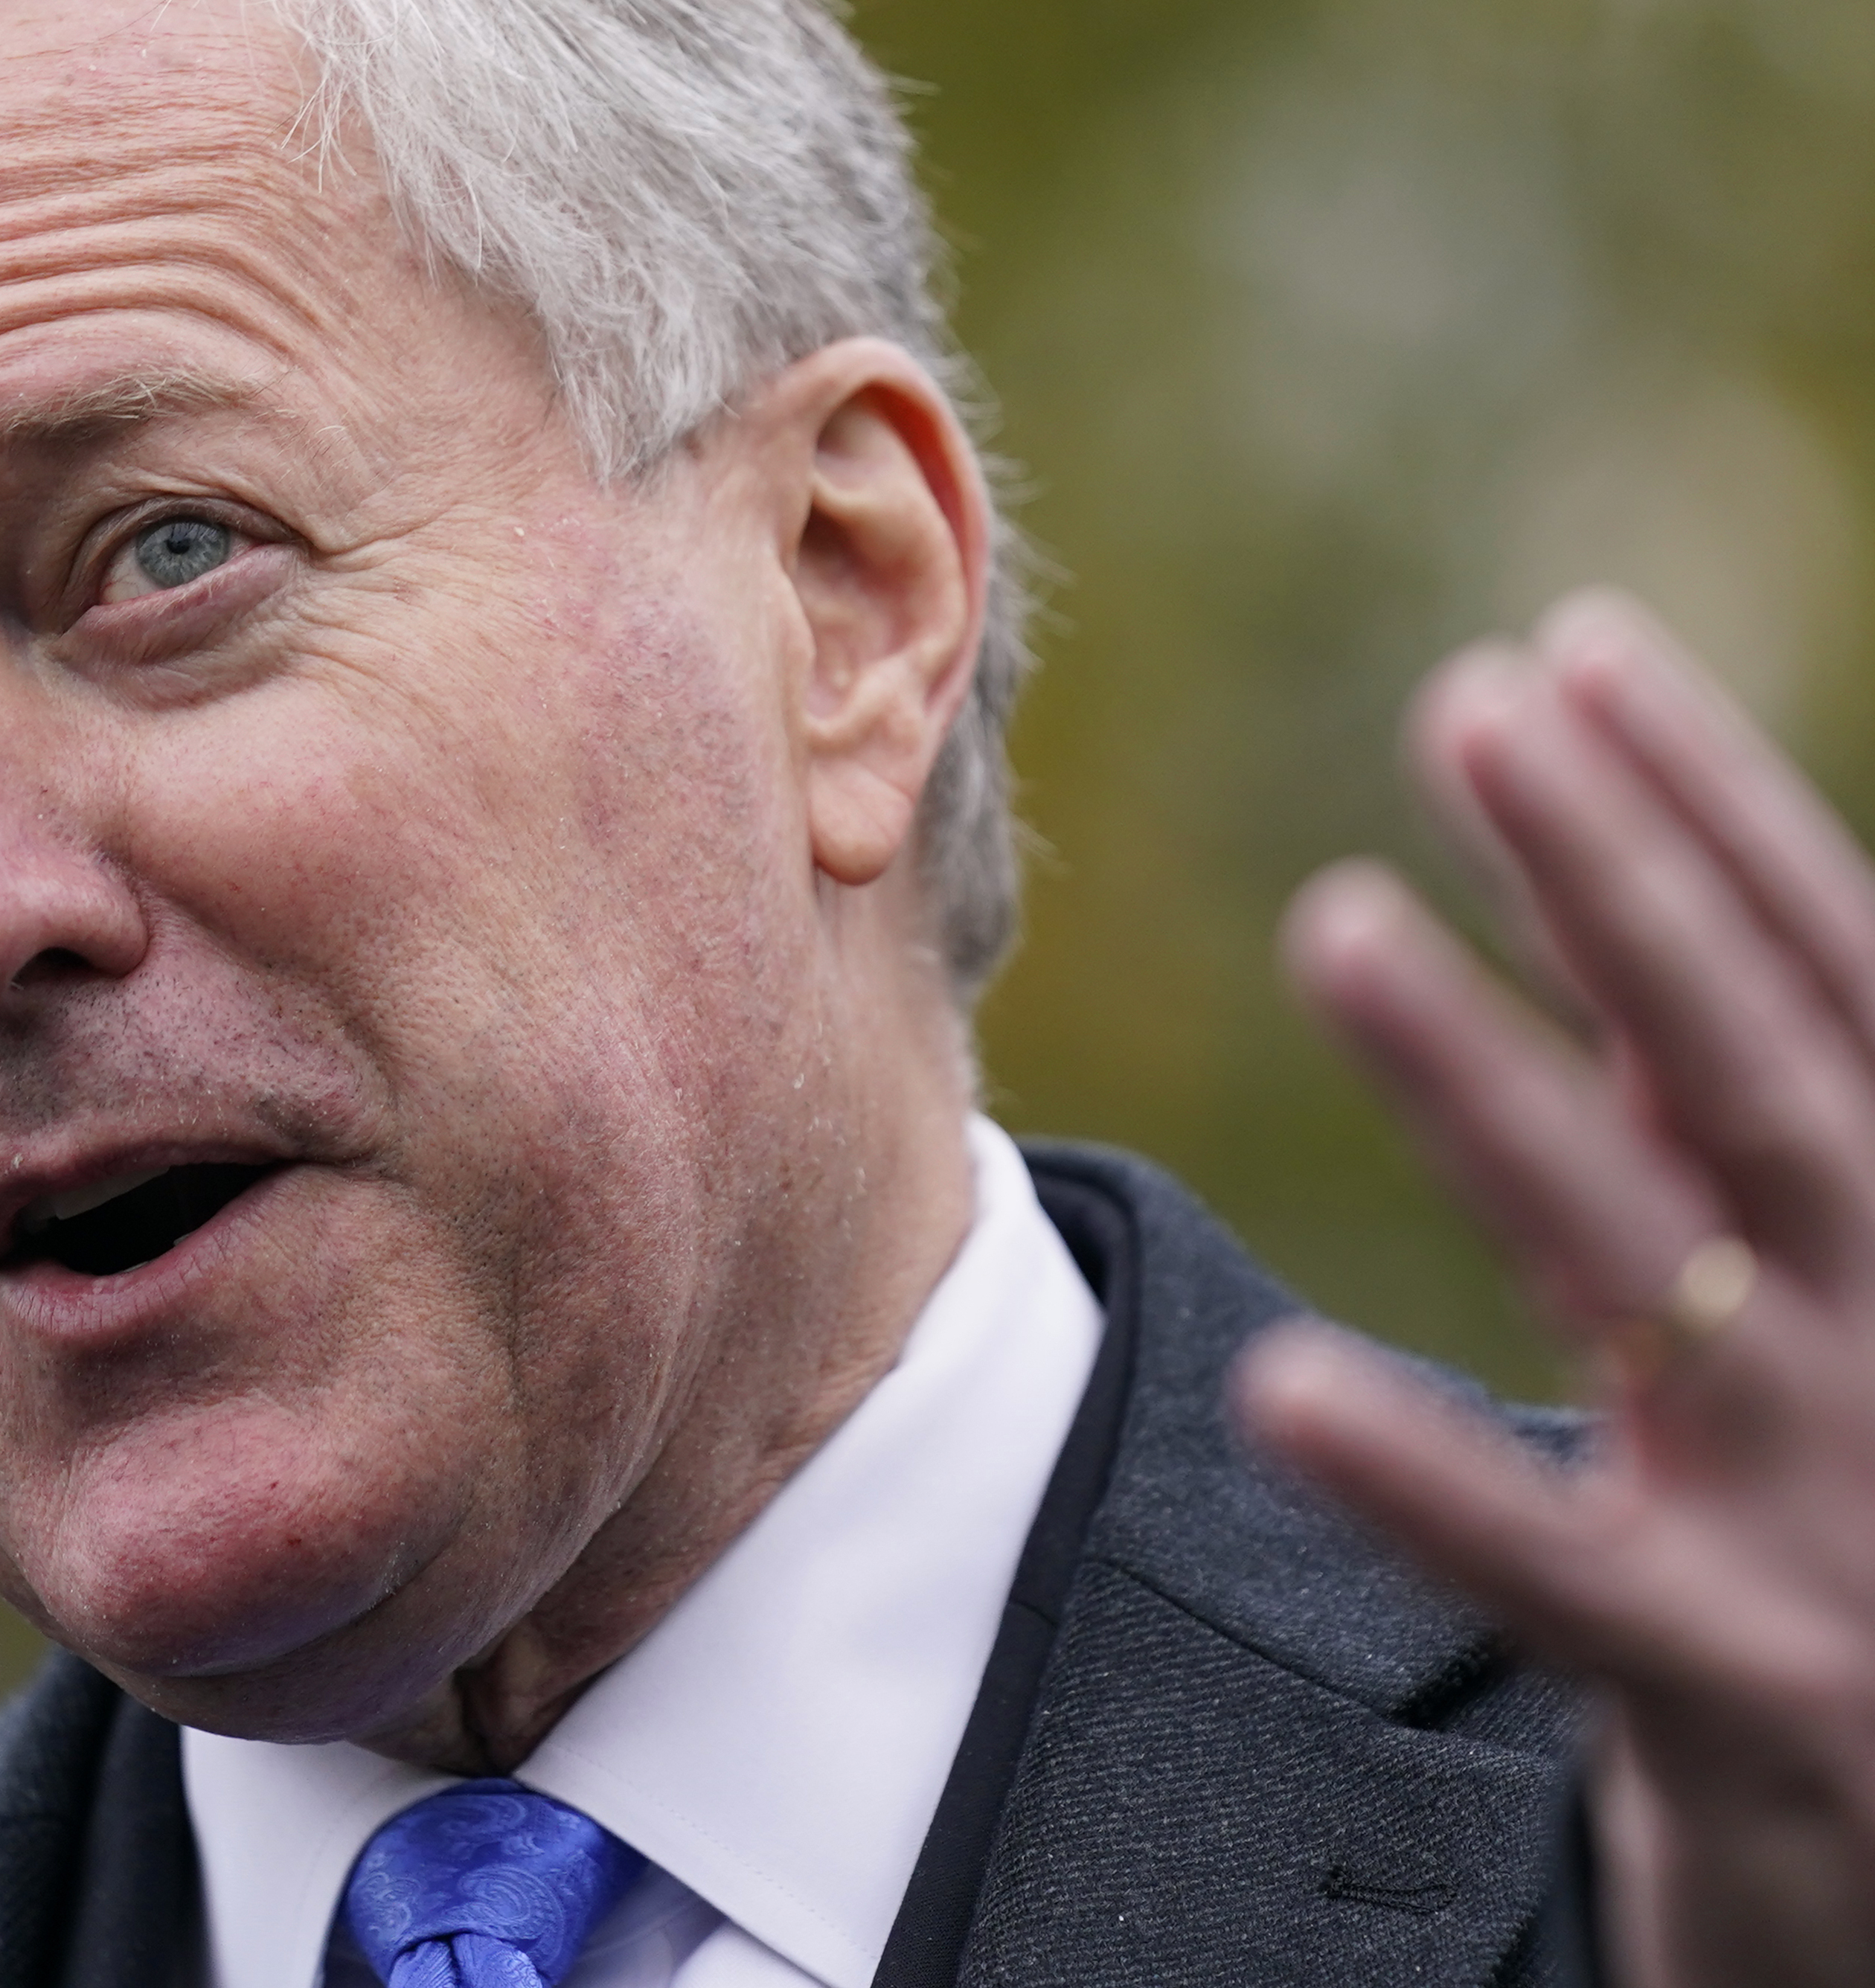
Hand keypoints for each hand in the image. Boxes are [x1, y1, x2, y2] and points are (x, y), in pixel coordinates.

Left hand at [1232, 591, 1874, 1987]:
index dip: (1710, 814)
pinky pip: (1570, 1582)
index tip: (1572, 654)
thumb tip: (1629, 939)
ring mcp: (1842, 1528)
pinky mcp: (1756, 1705)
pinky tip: (1281, 1388)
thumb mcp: (1840, 1322)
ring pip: (1655, 1274)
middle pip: (1763, 1074)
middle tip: (1468, 703)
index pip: (1835, 981)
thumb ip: (1745, 1148)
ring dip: (1496, 1092)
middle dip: (1623, 882)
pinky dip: (1433, 1486)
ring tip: (1337, 923)